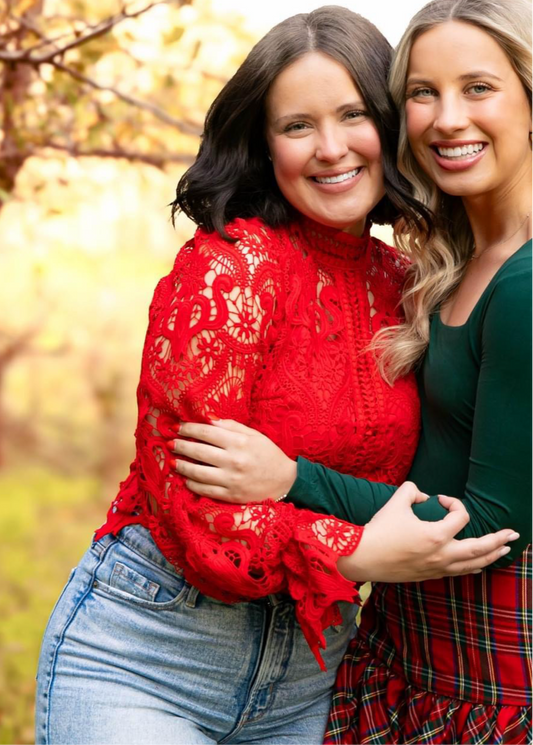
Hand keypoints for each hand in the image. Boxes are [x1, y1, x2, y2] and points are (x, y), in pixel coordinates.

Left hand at [168, 419, 296, 501]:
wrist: (284, 481)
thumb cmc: (267, 454)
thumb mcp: (253, 434)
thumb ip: (230, 425)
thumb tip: (207, 418)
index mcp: (239, 442)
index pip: (206, 432)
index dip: (188, 429)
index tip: (177, 427)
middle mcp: (233, 461)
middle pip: (198, 451)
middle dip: (180, 446)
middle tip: (169, 442)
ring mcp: (231, 480)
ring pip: (197, 472)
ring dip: (181, 466)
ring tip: (172, 461)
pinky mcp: (230, 496)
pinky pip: (204, 490)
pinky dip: (192, 484)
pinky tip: (186, 478)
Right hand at [337, 482, 518, 582]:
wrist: (362, 557)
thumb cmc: (379, 530)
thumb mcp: (396, 501)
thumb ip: (412, 490)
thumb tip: (422, 495)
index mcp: (436, 535)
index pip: (461, 516)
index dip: (454, 502)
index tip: (440, 499)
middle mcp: (442, 554)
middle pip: (480, 548)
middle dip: (498, 540)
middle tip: (513, 534)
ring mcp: (437, 568)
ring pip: (472, 565)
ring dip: (490, 556)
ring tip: (504, 550)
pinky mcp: (429, 575)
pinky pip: (459, 573)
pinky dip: (473, 567)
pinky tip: (478, 566)